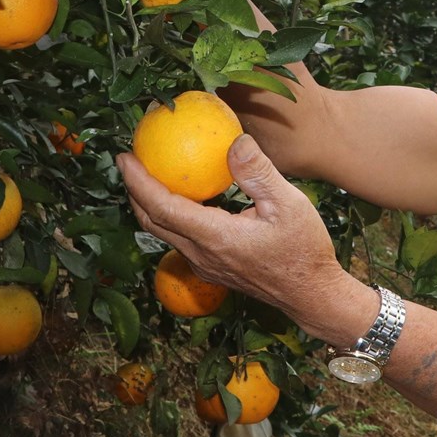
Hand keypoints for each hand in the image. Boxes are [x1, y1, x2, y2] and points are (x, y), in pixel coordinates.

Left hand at [119, 134, 365, 339]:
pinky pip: (179, 239)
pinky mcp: (212, 268)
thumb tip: (234, 140)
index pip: (162, 207)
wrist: (312, 295)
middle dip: (133, 190)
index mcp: (214, 237)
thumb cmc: (304, 250)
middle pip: (152, 221)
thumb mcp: (289, 204)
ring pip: (163, 232)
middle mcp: (201, 254)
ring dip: (148, 204)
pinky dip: (168, 215)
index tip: (124, 156)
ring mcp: (204, 265)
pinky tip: (182, 196)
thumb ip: (258, 172)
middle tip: (128, 159)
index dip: (138, 181)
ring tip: (147, 174)